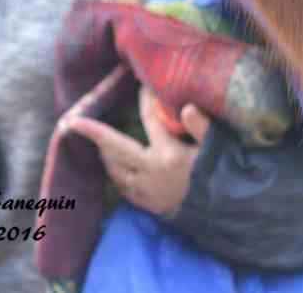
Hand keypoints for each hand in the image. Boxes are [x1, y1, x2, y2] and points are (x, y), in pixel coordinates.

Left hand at [65, 86, 211, 217]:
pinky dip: (116, 175)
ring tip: (98, 142)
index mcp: (168, 155)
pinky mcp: (150, 205)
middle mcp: (151, 173)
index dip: (144, 101)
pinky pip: (124, 188)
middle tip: (75, 122)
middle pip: (116, 148)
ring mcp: (148, 192)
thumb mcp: (216, 149)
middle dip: (94, 134)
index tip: (139, 87)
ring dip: (104, 154)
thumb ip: (202, 127)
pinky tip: (115, 169)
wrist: (227, 215)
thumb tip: (188, 107)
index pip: (150, 120)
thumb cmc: (223, 177)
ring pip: (115, 171)